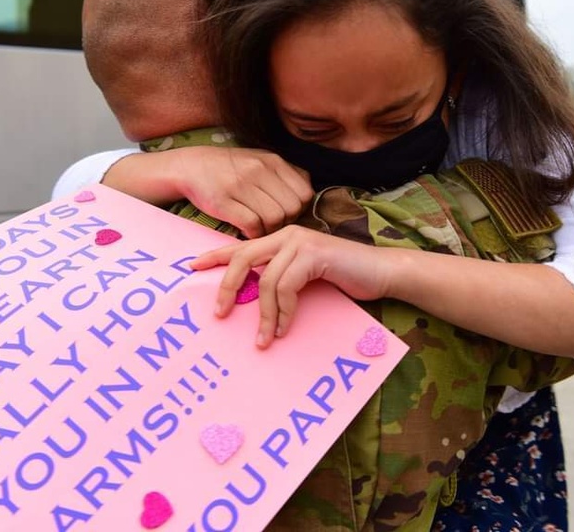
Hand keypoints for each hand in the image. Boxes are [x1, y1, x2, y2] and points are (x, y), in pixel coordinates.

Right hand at [104, 147, 312, 237]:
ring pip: (274, 219)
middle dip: (285, 222)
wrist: (190, 166)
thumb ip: (285, 173)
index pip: (304, 193)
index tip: (286, 213)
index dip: (298, 209)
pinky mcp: (224, 201)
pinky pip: (252, 225)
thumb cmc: (230, 167)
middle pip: (291, 209)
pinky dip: (253, 234)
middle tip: (272, 223)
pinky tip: (247, 230)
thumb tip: (307, 193)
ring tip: (259, 227)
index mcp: (272, 161)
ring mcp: (241, 185)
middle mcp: (259, 170)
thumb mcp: (260, 159)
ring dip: (269, 230)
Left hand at [190, 225, 393, 347]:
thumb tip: (251, 301)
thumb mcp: (306, 277)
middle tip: (220, 313)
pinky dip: (282, 312)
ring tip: (264, 338)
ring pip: (265, 280)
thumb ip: (281, 280)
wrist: (381, 272)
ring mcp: (301, 242)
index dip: (214, 256)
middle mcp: (288, 234)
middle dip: (227, 286)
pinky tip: (284, 328)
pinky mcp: (314, 255)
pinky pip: (286, 286)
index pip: (240, 246)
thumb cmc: (346, 277)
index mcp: (282, 238)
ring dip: (263, 314)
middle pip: (243, 257)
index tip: (192, 268)